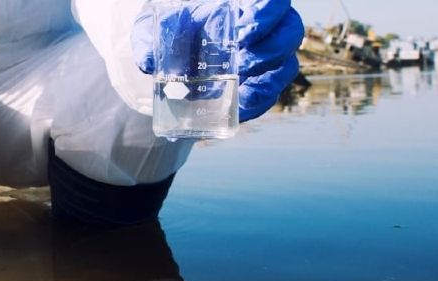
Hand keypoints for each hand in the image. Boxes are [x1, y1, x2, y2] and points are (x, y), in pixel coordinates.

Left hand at [131, 0, 304, 121]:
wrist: (171, 45)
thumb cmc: (172, 25)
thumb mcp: (157, 24)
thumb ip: (152, 36)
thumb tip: (148, 62)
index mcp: (245, 3)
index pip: (273, 1)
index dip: (267, 15)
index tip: (244, 33)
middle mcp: (265, 27)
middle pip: (290, 33)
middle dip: (269, 52)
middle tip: (241, 65)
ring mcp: (265, 56)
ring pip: (286, 67)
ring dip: (266, 83)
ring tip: (240, 94)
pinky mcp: (259, 82)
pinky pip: (269, 95)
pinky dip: (256, 105)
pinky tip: (238, 112)